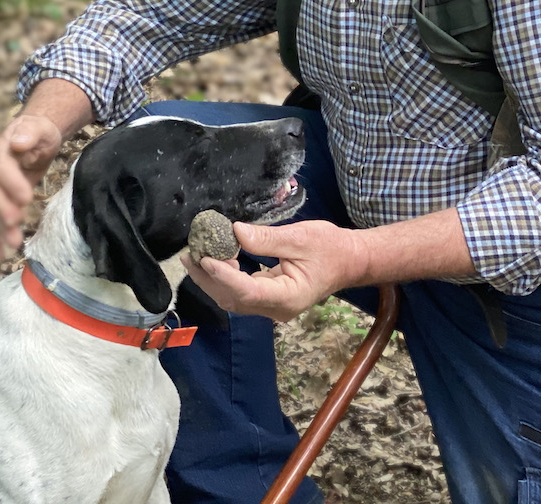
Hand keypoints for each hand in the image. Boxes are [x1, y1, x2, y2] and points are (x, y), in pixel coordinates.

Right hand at [0, 113, 62, 258]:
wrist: (30, 138)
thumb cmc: (37, 133)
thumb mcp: (38, 127)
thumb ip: (30, 131)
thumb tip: (18, 141)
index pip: (1, 168)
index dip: (11, 183)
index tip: (26, 198)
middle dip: (2, 209)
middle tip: (15, 223)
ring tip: (13, 244)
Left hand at [182, 220, 364, 322]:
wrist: (350, 262)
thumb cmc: (331, 248)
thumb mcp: (301, 237)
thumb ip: (267, 238)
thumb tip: (235, 232)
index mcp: (288, 297)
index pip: (248, 290)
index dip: (223, 275)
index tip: (205, 257)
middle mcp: (276, 309)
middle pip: (234, 299)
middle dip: (209, 278)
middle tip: (190, 254)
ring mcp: (272, 307)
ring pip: (234, 299)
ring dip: (213, 279)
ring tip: (196, 255)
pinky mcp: (269, 299)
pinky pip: (241, 293)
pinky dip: (225, 278)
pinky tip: (216, 260)